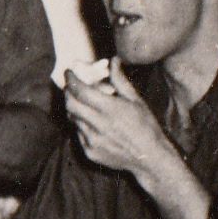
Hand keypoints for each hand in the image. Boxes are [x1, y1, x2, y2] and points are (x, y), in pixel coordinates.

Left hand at [62, 60, 174, 180]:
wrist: (149, 158)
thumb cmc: (145, 126)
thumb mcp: (136, 100)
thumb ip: (120, 80)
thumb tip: (114, 60)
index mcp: (109, 108)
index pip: (80, 90)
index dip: (71, 80)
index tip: (68, 72)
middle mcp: (97, 124)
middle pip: (70, 104)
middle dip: (68, 93)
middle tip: (70, 87)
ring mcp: (92, 140)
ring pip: (73, 119)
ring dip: (75, 109)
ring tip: (83, 103)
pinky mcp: (90, 152)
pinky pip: (79, 134)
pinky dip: (81, 125)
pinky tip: (92, 123)